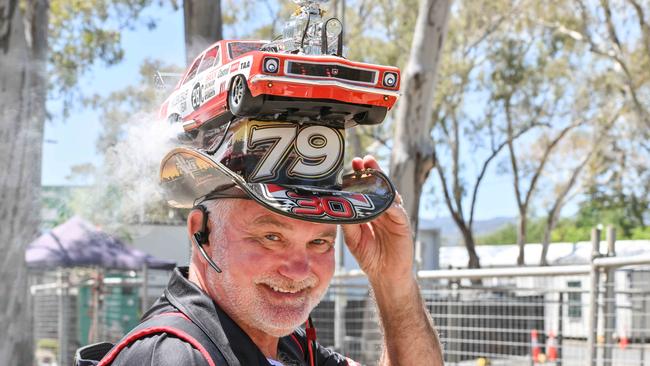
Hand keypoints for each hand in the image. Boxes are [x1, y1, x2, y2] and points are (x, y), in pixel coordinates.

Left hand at [342, 155, 414, 284]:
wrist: (385, 274)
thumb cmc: (370, 255)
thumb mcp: (353, 237)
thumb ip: (348, 221)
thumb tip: (338, 206)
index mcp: (371, 211)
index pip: (366, 189)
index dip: (360, 176)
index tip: (353, 164)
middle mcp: (383, 210)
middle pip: (379, 186)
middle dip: (372, 171)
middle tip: (364, 159)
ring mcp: (394, 216)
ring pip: (389, 194)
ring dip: (382, 182)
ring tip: (373, 170)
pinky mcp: (403, 225)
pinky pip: (397, 211)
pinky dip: (391, 204)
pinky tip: (383, 198)